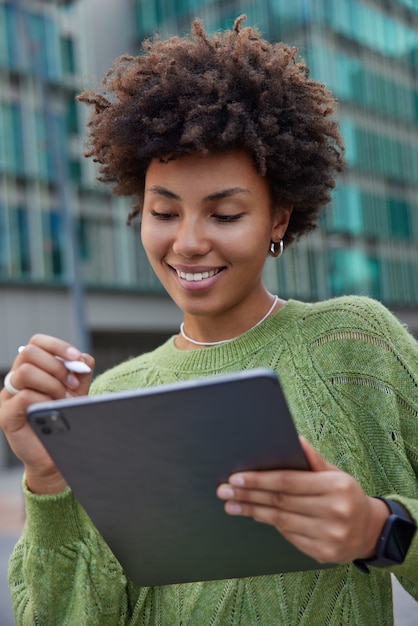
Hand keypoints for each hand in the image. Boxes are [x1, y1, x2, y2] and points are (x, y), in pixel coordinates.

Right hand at [0, 334, 94, 493]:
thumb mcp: (77, 391)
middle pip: (29, 352)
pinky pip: (24, 396)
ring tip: (64, 398)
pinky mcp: (6, 415)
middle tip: (73, 384)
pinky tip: (54, 409)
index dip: (58, 346)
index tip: (76, 359)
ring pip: (25, 372)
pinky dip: (44, 399)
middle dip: (57, 366)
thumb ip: (80, 373)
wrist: (57, 454)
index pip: (36, 342)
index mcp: (31, 368)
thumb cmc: (65, 419)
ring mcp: (7, 397)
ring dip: (51, 383)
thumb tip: (83, 358)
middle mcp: (15, 379)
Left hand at [217, 436, 388, 563]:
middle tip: (224, 490)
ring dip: (252, 511)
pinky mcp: (322, 553)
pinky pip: (289, 537)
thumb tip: (295, 439)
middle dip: (248, 495)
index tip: (236, 477)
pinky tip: (254, 515)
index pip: (288, 481)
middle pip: (280, 501)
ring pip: (280, 521)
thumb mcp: (336, 473)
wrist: (370, 531)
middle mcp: (334, 512)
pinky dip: (270, 524)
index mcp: (336, 487)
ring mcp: (329, 535)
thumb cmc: (346, 495)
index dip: (260, 479)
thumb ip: (313, 459)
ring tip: (231, 504)